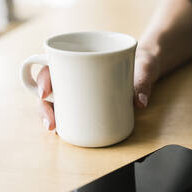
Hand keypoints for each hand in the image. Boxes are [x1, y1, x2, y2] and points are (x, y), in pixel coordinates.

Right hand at [36, 47, 159, 130]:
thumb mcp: (144, 69)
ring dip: (49, 116)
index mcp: (81, 59)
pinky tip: (62, 132)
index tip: (46, 93)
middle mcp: (75, 75)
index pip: (53, 65)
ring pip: (55, 101)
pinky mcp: (88, 103)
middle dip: (44, 106)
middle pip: (49, 88)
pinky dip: (63, 121)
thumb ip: (143, 83)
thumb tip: (140, 102)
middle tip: (51, 123)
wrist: (147, 70)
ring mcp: (80, 90)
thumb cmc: (141, 64)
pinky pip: (70, 111)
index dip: (44, 78)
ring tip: (54, 130)